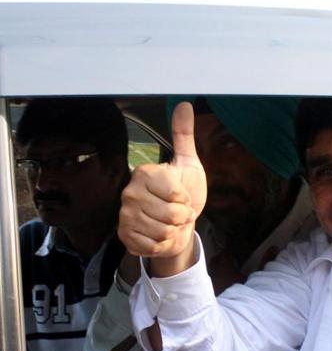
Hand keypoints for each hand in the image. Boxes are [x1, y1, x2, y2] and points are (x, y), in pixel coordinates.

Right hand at [118, 102, 206, 272]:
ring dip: (174, 231)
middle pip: (172, 215)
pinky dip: (163, 245)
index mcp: (145, 174)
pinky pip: (153, 246)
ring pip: (164, 232)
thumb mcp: (188, 164)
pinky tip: (161, 236)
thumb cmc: (184, 193)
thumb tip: (185, 104)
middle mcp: (130, 192)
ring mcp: (125, 215)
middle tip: (178, 212)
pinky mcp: (125, 236)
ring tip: (170, 223)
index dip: (186, 200)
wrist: (178, 224)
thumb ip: (184, 136)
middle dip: (183, 217)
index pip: (177, 195)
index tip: (183, 196)